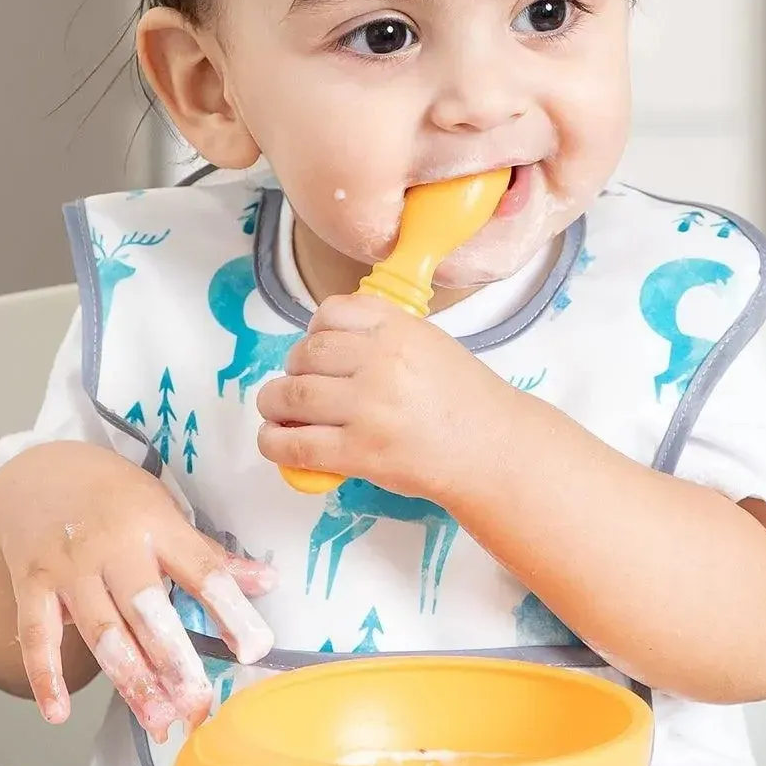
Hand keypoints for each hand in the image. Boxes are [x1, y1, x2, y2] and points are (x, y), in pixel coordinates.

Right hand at [0, 440, 274, 736]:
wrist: (37, 471)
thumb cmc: (111, 496)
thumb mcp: (163, 509)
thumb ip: (207, 554)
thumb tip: (266, 581)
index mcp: (155, 525)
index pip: (200, 570)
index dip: (230, 609)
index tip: (255, 648)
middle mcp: (112, 547)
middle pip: (146, 608)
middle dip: (173, 659)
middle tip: (198, 703)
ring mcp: (68, 568)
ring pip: (100, 630)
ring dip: (129, 678)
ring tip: (156, 720)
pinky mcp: (31, 585)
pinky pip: (37, 635)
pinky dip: (45, 676)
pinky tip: (60, 714)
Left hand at [255, 293, 524, 502]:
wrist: (492, 449)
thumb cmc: (464, 398)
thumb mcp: (429, 342)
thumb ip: (383, 333)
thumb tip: (327, 341)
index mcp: (397, 329)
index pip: (330, 313)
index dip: (313, 330)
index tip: (315, 348)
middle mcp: (380, 362)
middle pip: (306, 354)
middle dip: (293, 369)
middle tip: (298, 385)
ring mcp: (367, 408)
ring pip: (292, 395)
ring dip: (274, 402)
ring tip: (277, 410)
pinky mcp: (359, 452)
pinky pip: (296, 444)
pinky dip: (273, 442)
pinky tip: (275, 440)